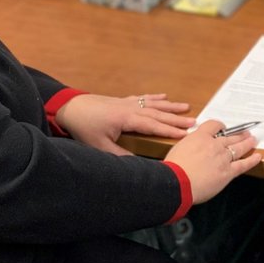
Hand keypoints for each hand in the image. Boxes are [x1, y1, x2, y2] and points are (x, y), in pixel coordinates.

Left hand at [55, 93, 195, 155]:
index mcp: (127, 119)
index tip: (187, 133)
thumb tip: (137, 166)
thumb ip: (120, 156)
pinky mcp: (121, 101)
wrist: (69, 108)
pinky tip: (164, 96)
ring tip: (186, 107)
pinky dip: (155, 98)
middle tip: (195, 121)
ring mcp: (126, 102)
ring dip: (170, 106)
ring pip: (153, 104)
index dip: (171, 130)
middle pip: (158, 113)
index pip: (154, 125)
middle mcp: (130, 108)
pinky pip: (143, 98)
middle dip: (177, 118)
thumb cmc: (83, 127)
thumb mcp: (100, 147)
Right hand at [165, 120, 261, 204]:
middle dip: (238, 134)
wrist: (177, 182)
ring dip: (247, 143)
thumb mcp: (178, 148)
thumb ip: (189, 146)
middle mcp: (214, 145)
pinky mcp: (228, 172)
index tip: (222, 128)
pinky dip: (252, 160)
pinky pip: (243, 164)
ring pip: (239, 147)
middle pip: (230, 136)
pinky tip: (257, 156)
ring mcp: (223, 158)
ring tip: (252, 140)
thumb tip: (192, 148)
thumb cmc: (174, 168)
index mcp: (200, 137)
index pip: (214, 125)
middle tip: (244, 133)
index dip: (220, 126)